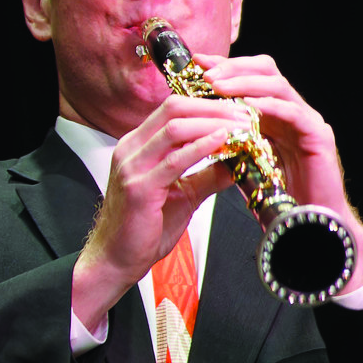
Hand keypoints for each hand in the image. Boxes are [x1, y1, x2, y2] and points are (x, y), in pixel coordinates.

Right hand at [72, 96, 240, 328]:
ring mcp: (132, 166)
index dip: (208, 104)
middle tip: (246, 114)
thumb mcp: (185, 194)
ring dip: (213, 124)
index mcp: (139, 145)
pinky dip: (200, 147)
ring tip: (240, 127)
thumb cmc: (145, 227)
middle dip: (214, 107)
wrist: (117, 258)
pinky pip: (173, 160)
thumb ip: (209, 175)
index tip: (238, 110)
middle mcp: (131, 148)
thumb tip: (238, 162)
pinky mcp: (138, 187)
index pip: (174, 109)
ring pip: (175, 128)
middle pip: (175, 109)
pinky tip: (221, 142)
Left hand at [192, 53, 362, 290]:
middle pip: (267, 70)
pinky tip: (248, 104)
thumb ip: (232, 142)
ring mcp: (308, 123)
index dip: (225, 67)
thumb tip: (197, 129)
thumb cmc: (281, 199)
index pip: (252, 77)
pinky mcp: (318, 138)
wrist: (311, 224)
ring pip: (278, 85)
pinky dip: (269, 105)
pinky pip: (293, 112)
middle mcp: (294, 113)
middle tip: (206, 73)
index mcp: (276, 116)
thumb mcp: (247, 162)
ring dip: (245, 82)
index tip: (196, 65)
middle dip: (234, 67)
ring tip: (219, 86)